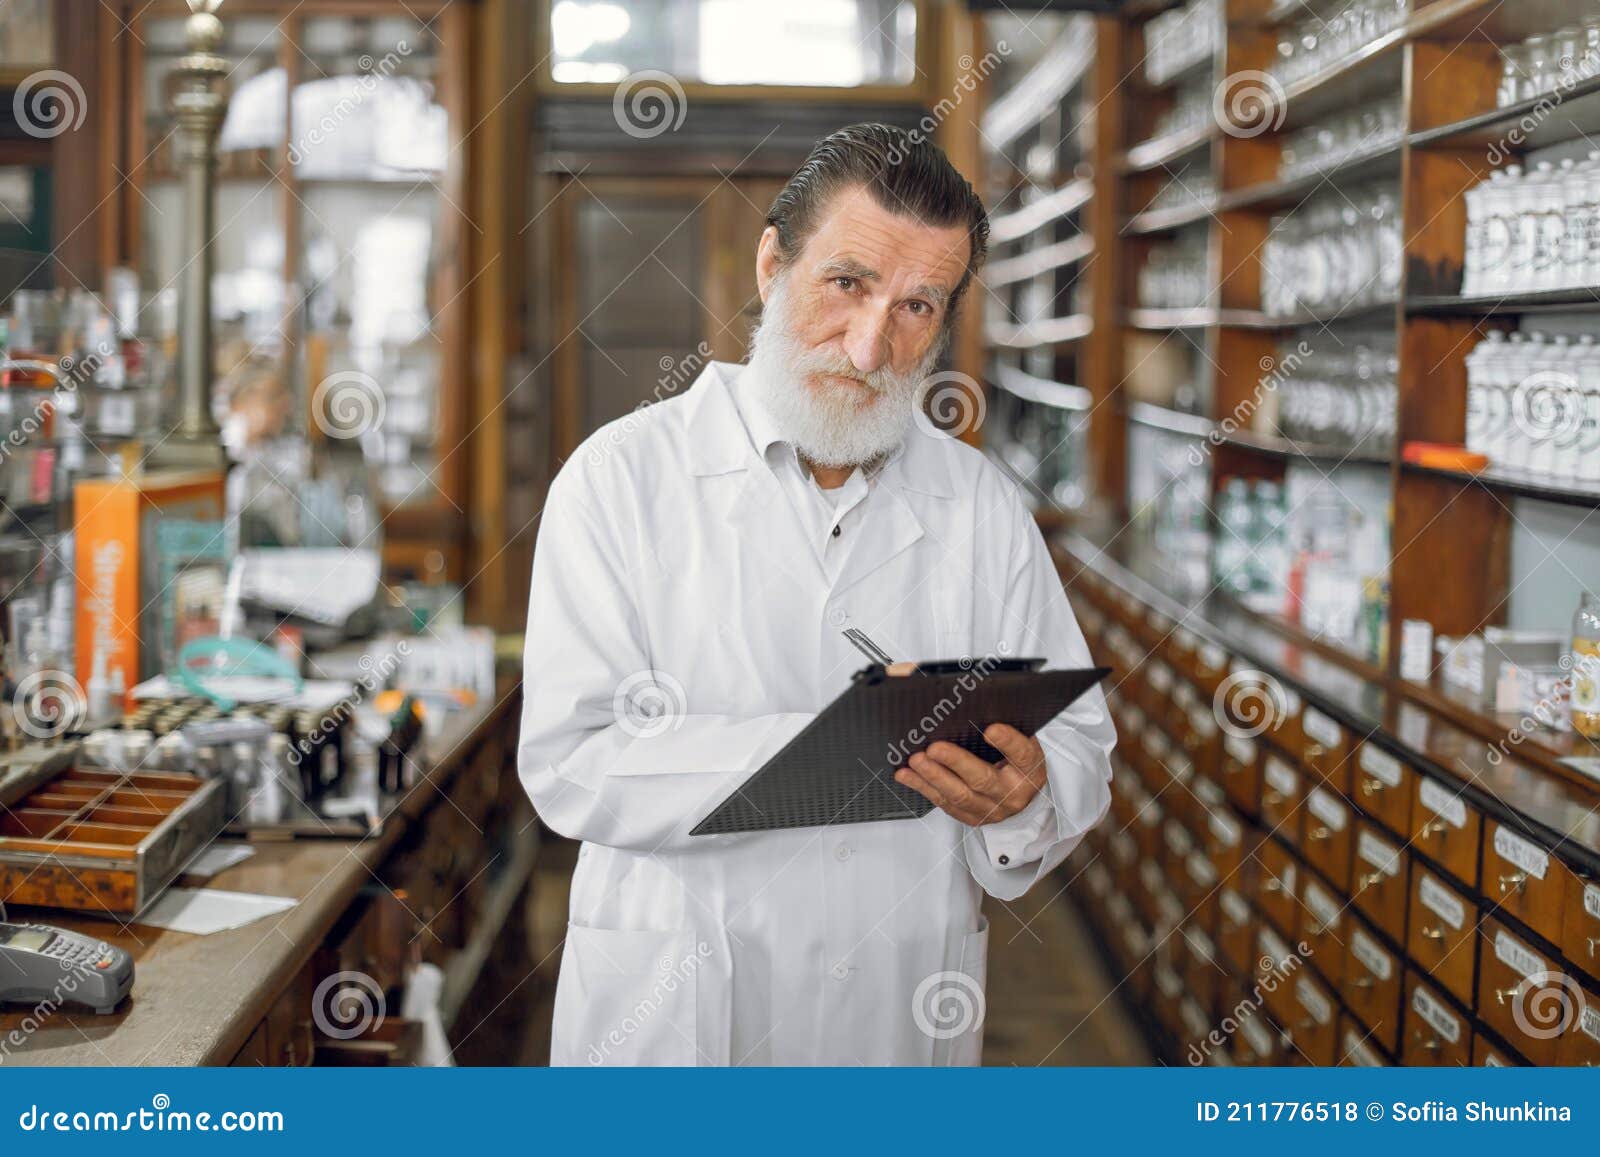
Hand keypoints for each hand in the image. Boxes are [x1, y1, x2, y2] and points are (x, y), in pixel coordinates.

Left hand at [894, 723, 1047, 826]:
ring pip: (959, 795)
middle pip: (983, 779)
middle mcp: (1012, 793)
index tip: (991, 729)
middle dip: (956, 762)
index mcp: (1029, 769)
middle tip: (934, 747)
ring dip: (933, 776)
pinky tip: (907, 775)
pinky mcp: (971, 817)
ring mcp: (991, 809)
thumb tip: (970, 700)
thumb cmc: (1016, 761)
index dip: (1007, 742)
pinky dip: (923, 787)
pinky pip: (944, 803)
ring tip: (916, 760)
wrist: (1022, 795)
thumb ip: (1004, 725)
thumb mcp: (1021, 741)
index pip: (1022, 754)